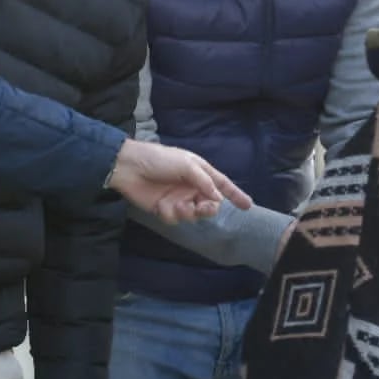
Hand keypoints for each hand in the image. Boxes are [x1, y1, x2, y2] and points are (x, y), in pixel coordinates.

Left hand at [108, 140, 251, 222]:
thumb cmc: (160, 159)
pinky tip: (162, 206)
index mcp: (200, 172)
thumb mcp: (186, 164)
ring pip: (193, 215)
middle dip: (208, 208)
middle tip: (202, 207)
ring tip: (178, 205)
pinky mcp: (165, 209)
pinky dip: (171, 214)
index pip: (222, 185)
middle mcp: (191, 187)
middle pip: (210, 204)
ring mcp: (178, 199)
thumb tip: (218, 198)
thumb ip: (204, 181)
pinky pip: (176, 219)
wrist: (130, 168)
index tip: (248, 206)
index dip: (235, 195)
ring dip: (188, 212)